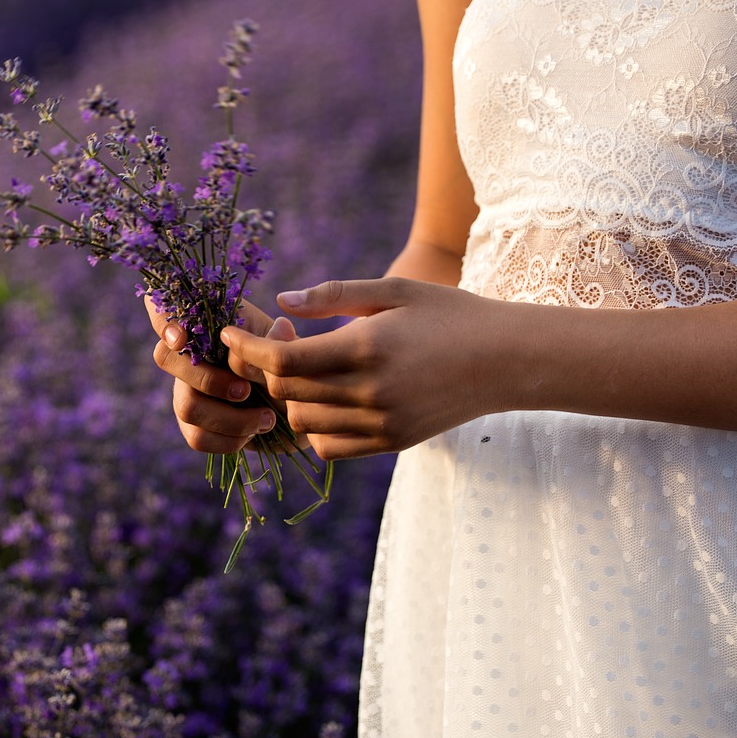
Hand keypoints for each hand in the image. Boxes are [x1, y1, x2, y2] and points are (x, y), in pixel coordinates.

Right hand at [147, 297, 281, 454]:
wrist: (299, 406)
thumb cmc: (286, 365)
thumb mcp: (287, 345)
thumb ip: (279, 340)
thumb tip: (280, 328)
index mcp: (207, 326)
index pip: (163, 312)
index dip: (163, 322)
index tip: (181, 339)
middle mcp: (188, 356)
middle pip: (165, 359)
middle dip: (209, 380)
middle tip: (246, 391)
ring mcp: (186, 391)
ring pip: (186, 406)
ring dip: (230, 418)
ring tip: (265, 418)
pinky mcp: (193, 425)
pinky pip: (197, 437)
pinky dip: (229, 439)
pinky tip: (253, 433)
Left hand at [219, 278, 512, 458]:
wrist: (507, 361)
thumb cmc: (449, 314)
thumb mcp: (394, 290)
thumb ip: (334, 295)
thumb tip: (281, 303)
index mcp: (367, 348)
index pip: (283, 360)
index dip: (247, 348)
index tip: (228, 334)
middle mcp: (370, 393)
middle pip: (285, 392)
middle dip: (267, 367)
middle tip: (282, 339)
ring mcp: (381, 424)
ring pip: (302, 423)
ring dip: (290, 397)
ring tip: (307, 368)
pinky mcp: (391, 443)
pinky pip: (328, 447)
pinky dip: (315, 426)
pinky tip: (328, 399)